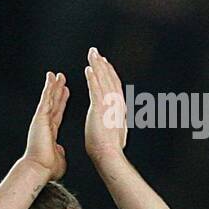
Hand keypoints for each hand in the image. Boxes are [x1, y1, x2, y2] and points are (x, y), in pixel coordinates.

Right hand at [23, 71, 67, 180]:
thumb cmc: (46, 169)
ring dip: (53, 86)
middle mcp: (44, 125)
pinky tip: (51, 77)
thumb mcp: (59, 159)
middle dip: (58, 91)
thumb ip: (60, 153)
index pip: (57, 114)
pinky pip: (46, 99)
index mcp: (50, 134)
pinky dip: (48, 87)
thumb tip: (60, 152)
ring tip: (57, 74)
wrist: (38, 169)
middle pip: (53, 104)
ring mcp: (41, 120)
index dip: (62, 103)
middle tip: (62, 80)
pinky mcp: (40, 117)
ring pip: (49, 99)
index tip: (65, 93)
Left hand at [83, 47, 127, 166]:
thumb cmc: (109, 150)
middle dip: (103, 64)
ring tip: (92, 54)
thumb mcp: (116, 133)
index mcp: (118, 108)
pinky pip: (96, 89)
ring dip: (97, 65)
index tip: (104, 64)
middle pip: (110, 78)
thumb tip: (120, 125)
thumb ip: (116, 124)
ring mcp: (109, 105)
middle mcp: (115, 103)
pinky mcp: (100, 109)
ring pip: (104, 80)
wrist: (109, 156)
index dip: (109, 73)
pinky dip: (93, 78)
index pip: (113, 86)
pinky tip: (89, 68)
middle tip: (96, 52)